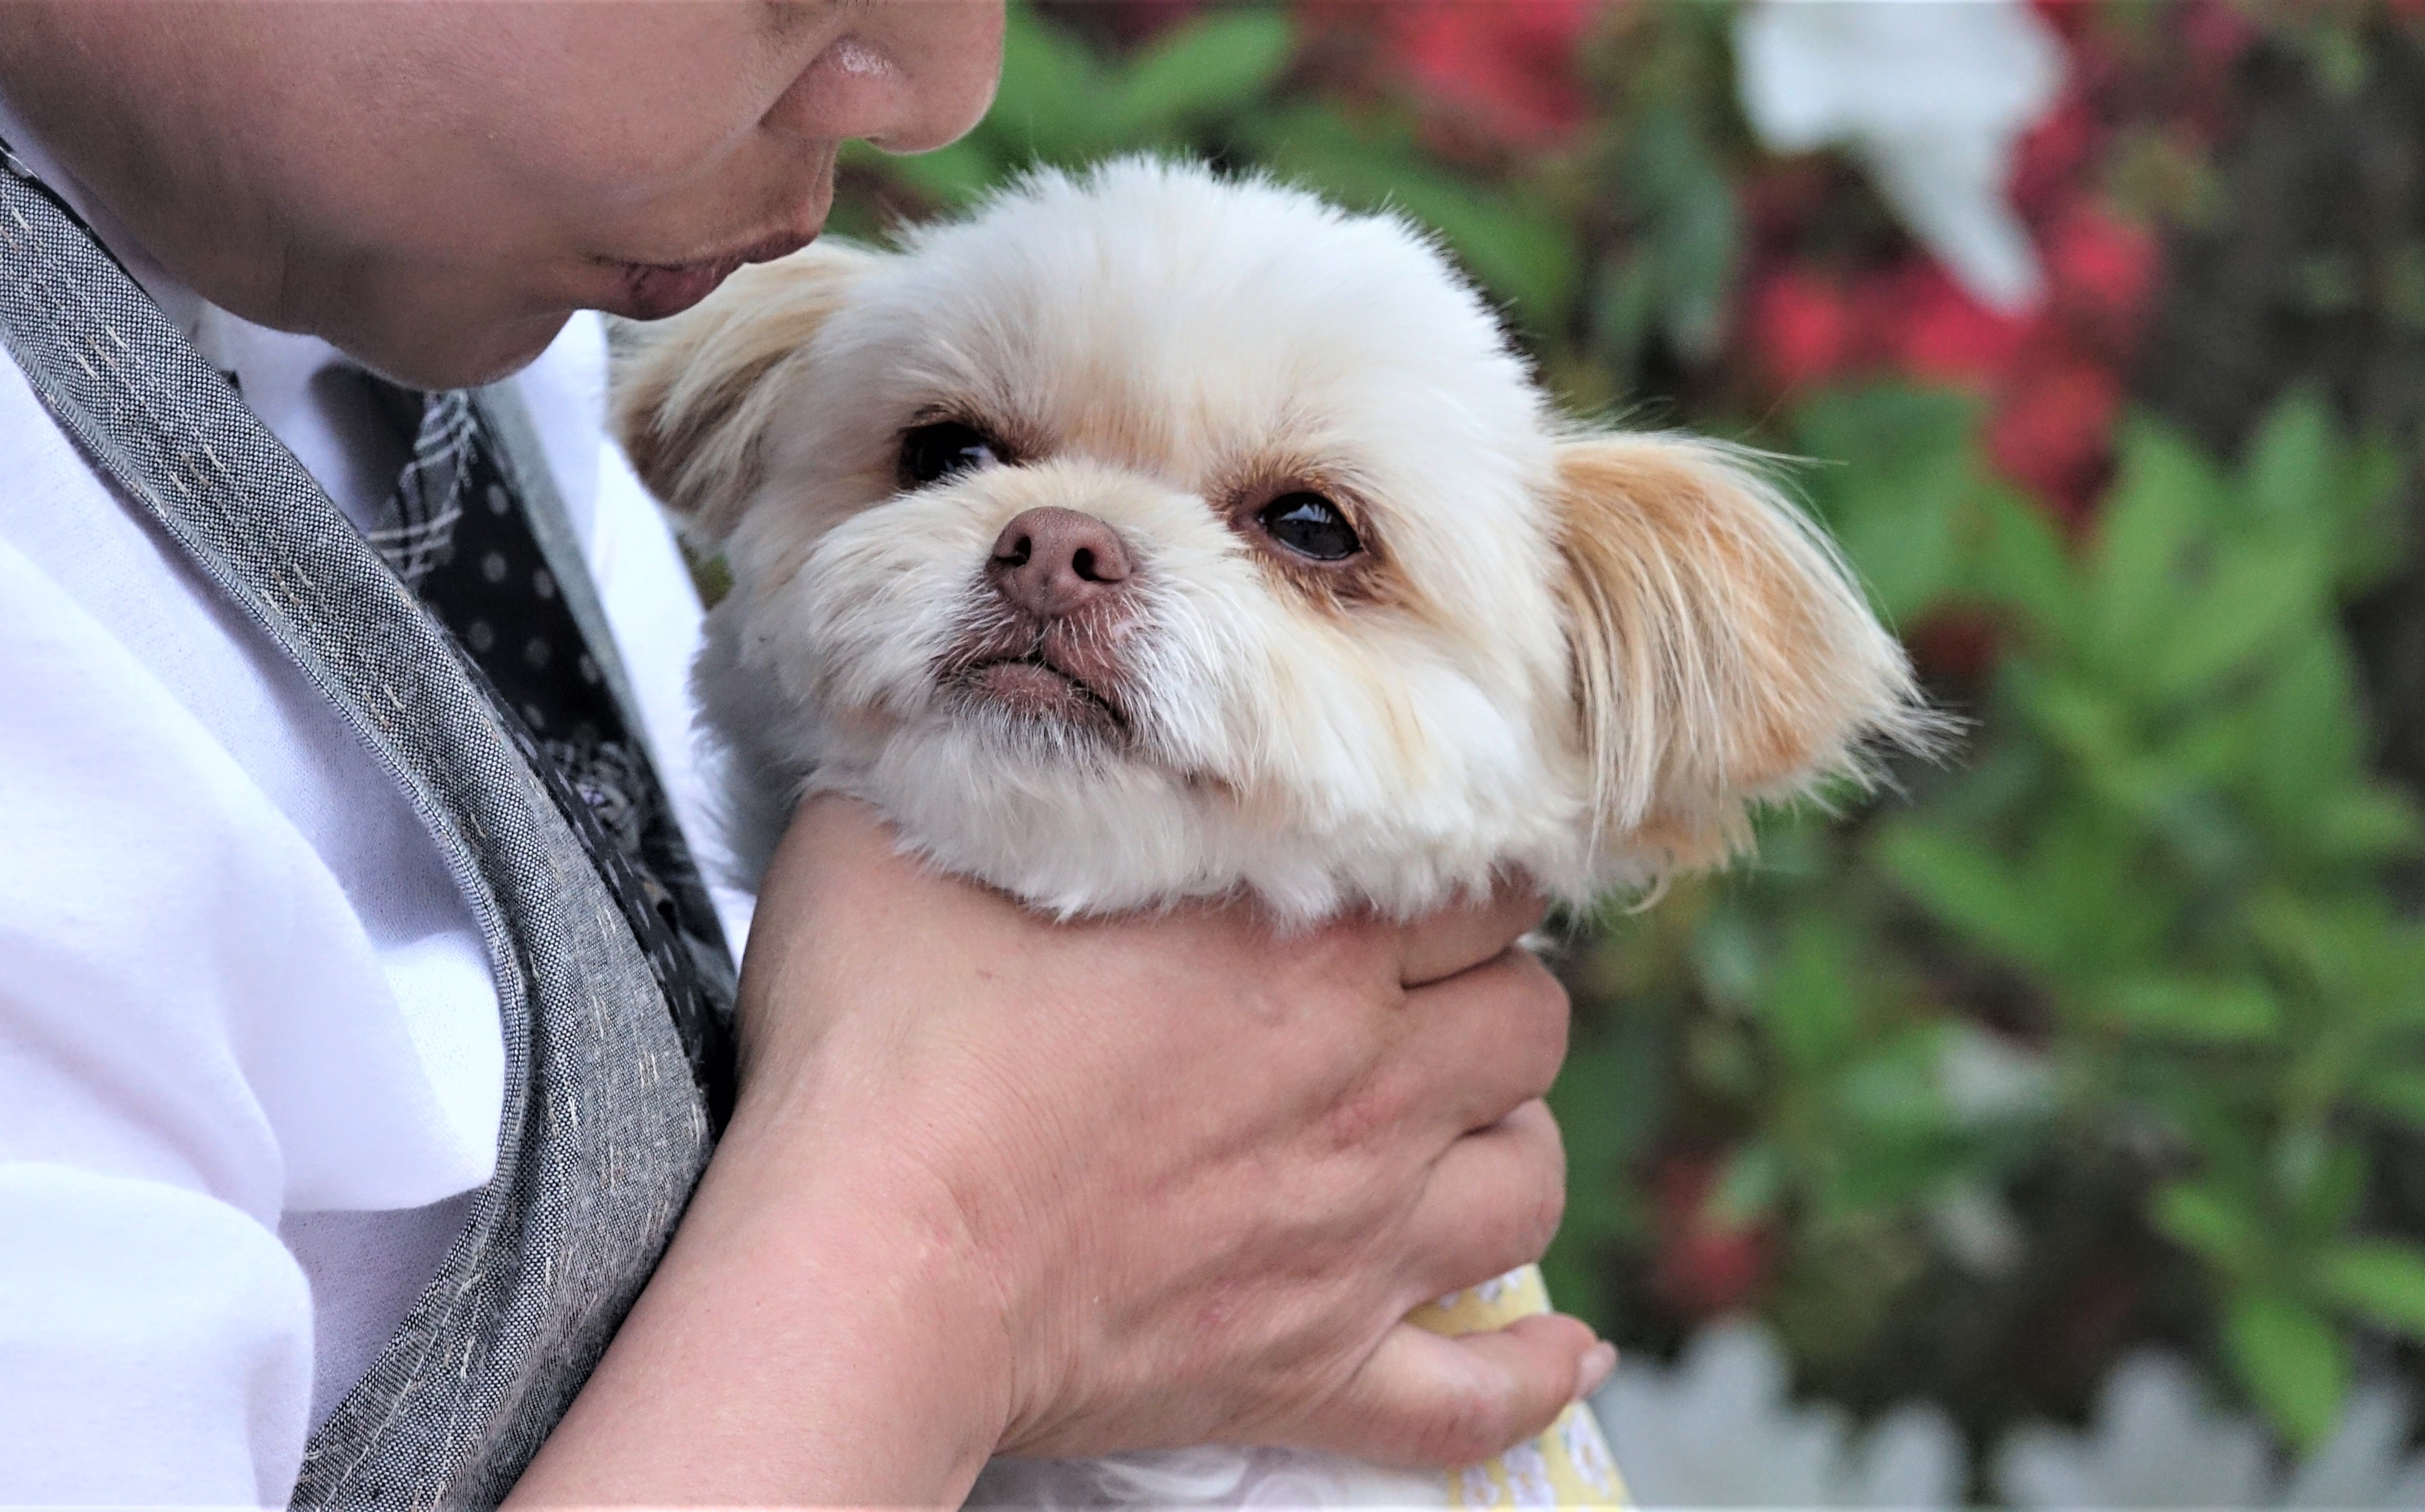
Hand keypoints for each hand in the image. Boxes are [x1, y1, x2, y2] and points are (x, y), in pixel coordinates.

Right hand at [509, 795, 1597, 1505]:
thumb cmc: (877, 1043)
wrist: (862, 1267)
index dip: (1459, 859)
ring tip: (1455, 1125)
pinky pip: (1476, 1400)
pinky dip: (1529, 1377)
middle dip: (1490, 991)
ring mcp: (1351, 1239)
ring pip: (1529, 1182)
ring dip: (1507, 1143)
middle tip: (1417, 988)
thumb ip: (991, 749)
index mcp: (1298, 941)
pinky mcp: (1309, 1370)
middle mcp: (1363, 1082)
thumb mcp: (910, 833)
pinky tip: (1562, 1354)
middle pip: (1528, 1019)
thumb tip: (992, 678)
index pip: (1477, 877)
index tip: (1411, 862)